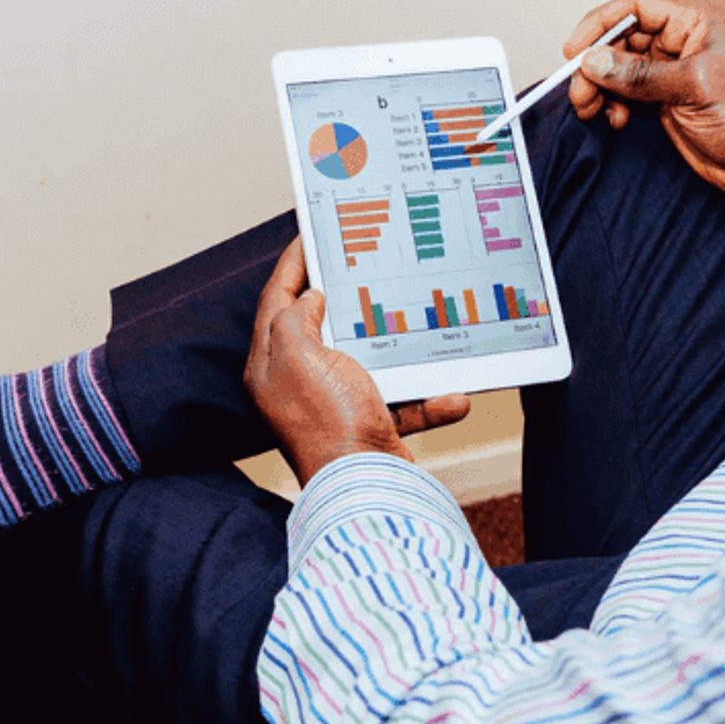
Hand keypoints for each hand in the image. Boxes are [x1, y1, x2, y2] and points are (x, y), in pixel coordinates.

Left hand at [243, 239, 471, 484]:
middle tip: (366, 261)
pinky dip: (428, 398)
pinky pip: (403, 400)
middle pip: (320, 323)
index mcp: (272, 363)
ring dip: (400, 347)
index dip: (294, 263)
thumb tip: (312, 299)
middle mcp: (299, 382)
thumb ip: (296, 317)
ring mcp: (335, 403)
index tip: (311, 233)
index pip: (277, 299)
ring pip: (369, 358)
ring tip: (418, 316)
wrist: (364, 490)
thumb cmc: (327, 422)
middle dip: (347, 294)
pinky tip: (452, 394)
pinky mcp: (369, 424)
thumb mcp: (298, 355)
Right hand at [565, 0, 724, 200]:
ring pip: (624, 68)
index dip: (601, 25)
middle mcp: (688, 39)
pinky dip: (617, 104)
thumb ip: (640, 75)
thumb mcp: (695, 88)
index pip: (638, 7)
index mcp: (702, 19)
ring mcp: (679, 71)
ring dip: (602, 87)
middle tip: (579, 92)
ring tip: (590, 109)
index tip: (574, 51)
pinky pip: (631, 93)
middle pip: (625, 39)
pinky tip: (616, 120)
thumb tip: (594, 61)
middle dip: (598, 64)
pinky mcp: (672, 99)